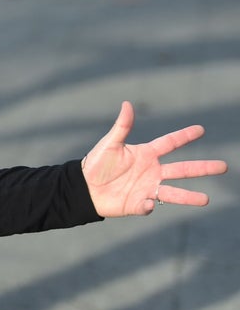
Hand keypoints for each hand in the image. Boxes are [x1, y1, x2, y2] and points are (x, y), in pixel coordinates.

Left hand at [82, 102, 225, 217]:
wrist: (84, 188)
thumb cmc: (97, 164)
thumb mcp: (110, 144)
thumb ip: (122, 126)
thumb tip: (127, 104)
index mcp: (146, 154)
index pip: (170, 143)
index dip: (184, 136)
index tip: (201, 129)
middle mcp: (152, 171)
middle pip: (182, 169)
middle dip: (203, 168)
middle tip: (224, 166)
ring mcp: (148, 188)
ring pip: (174, 192)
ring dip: (189, 196)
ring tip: (206, 199)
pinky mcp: (138, 204)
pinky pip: (148, 205)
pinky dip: (149, 205)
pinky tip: (148, 203)